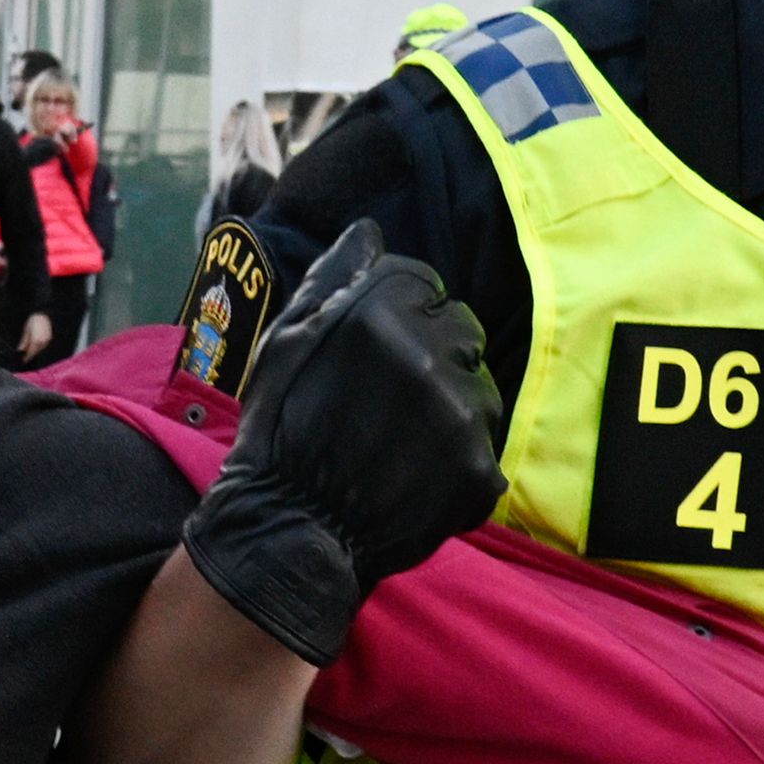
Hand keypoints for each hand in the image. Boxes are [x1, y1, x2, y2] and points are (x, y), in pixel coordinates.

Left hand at [16, 311, 55, 361]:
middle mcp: (42, 342)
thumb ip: (24, 341)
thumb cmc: (33, 321)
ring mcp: (47, 340)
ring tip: (29, 351)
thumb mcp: (26, 331)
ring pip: (40, 349)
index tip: (23, 360)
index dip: (27, 357)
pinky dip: (39, 347)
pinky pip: (43, 345)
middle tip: (25, 357)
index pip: (31, 352)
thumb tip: (20, 349)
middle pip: (36, 352)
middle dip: (30, 355)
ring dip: (35, 351)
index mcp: (36, 340)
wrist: (43, 315)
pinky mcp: (49, 338)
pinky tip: (35, 346)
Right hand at [179, 222, 503, 665]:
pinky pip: (485, 451)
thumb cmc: (278, 433)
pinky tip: (416, 480)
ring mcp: (459, 416)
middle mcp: (427, 355)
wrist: (289, 533)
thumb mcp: (285, 343)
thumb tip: (372, 231)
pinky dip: (458, 466)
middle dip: (435, 356)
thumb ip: (333, 279)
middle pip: (462, 331)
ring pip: (481, 390)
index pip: (426, 285)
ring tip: (403, 444)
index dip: (402, 317)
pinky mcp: (479, 471)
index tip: (375, 357)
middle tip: (390, 403)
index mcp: (377, 313)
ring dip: (452, 409)